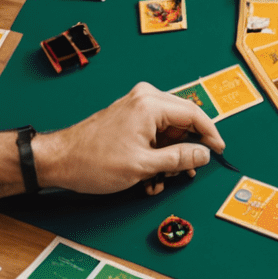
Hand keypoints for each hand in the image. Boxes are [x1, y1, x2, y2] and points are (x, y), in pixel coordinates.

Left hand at [35, 82, 227, 195]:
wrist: (59, 160)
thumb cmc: (94, 162)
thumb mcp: (144, 166)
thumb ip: (179, 158)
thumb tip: (204, 154)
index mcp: (151, 104)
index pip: (194, 115)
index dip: (210, 135)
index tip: (219, 151)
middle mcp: (145, 98)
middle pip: (182, 121)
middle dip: (186, 150)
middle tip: (186, 172)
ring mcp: (135, 106)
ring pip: (168, 130)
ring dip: (168, 156)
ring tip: (161, 180)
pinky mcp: (128, 116)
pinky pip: (153, 132)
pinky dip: (156, 152)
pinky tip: (149, 175)